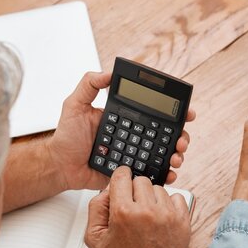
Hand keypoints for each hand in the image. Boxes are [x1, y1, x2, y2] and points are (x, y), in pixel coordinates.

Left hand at [50, 72, 196, 190]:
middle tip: (182, 140)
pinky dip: (164, 175)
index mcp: (125, 119)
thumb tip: (108, 73)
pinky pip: (151, 174)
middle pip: (165, 134)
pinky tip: (168, 174)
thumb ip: (89, 85)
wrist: (60, 167)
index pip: (153, 112)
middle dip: (180, 136)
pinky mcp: (130, 173)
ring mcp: (133, 154)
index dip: (173, 112)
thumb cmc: (66, 138)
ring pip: (162, 154)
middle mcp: (133, 136)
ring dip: (176, 155)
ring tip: (176, 157)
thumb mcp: (74, 105)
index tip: (186, 112)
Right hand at [85, 166, 190, 247]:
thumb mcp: (95, 238)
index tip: (121, 183)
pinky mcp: (183, 220)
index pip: (122, 175)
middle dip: (134, 191)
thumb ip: (96, 207)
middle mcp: (147, 211)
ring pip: (158, 188)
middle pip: (140, 180)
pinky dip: (169, 205)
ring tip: (147, 217)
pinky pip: (177, 197)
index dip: (120, 179)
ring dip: (152, 198)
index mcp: (124, 212)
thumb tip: (107, 190)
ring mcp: (167, 215)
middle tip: (132, 208)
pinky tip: (161, 219)